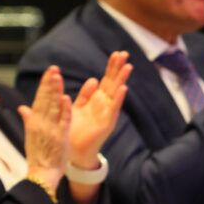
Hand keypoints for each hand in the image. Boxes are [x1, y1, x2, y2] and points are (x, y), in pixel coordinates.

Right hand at [18, 65, 71, 189]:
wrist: (41, 173)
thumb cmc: (37, 155)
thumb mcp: (30, 135)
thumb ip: (28, 119)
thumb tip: (22, 107)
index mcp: (33, 122)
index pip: (39, 99)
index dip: (44, 85)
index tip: (48, 73)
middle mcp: (40, 123)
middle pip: (45, 99)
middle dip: (49, 83)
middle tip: (54, 68)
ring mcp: (50, 129)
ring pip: (53, 106)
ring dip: (56, 91)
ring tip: (58, 76)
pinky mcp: (60, 137)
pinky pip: (63, 120)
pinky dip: (64, 109)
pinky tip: (66, 98)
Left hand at [68, 51, 130, 167]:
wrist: (74, 151)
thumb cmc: (76, 130)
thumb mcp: (79, 108)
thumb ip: (85, 95)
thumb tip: (93, 79)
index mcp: (96, 100)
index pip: (106, 79)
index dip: (111, 67)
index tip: (116, 53)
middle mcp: (103, 105)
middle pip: (112, 83)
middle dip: (118, 68)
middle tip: (125, 53)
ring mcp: (106, 113)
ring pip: (115, 93)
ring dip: (121, 80)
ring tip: (128, 66)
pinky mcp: (106, 123)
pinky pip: (113, 109)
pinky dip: (117, 99)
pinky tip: (123, 88)